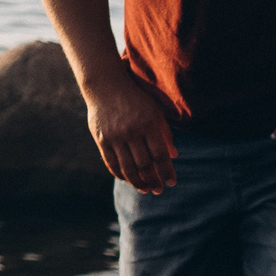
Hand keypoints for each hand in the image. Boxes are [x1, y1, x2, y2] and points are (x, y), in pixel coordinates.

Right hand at [85, 72, 176, 193]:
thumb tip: (173, 156)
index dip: (167, 172)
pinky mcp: (102, 139)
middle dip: (154, 181)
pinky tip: (128, 180)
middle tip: (159, 190)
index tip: (172, 182)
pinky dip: (121, 175)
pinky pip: (112, 163)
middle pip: (145, 165)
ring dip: (138, 183)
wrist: (106, 85)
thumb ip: (165, 133)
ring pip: (128, 168)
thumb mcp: (155, 112)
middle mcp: (131, 131)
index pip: (160, 155)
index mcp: (148, 124)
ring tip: (145, 189)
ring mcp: (115, 136)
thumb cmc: (136, 100)